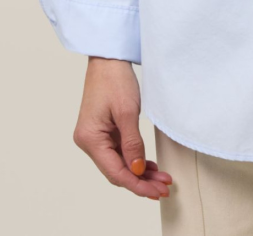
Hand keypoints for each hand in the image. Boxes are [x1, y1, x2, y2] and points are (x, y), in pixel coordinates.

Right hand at [73, 58, 172, 199]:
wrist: (108, 59)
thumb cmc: (114, 79)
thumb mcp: (127, 112)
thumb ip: (132, 144)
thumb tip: (136, 171)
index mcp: (90, 139)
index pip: (115, 172)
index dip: (137, 185)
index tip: (156, 192)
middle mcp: (89, 142)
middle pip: (116, 171)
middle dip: (141, 181)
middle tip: (163, 188)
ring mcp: (95, 137)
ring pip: (119, 164)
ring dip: (139, 172)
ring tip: (161, 179)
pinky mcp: (103, 132)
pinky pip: (119, 152)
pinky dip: (134, 160)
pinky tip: (149, 166)